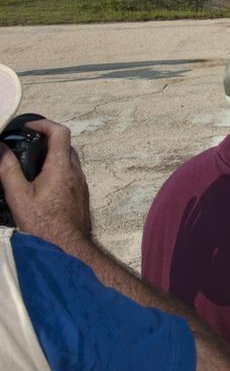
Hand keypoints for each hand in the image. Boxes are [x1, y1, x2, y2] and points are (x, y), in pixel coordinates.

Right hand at [0, 119, 91, 248]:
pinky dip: (56, 169)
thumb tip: (0, 148)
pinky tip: (40, 183)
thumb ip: (8, 169)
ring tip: (29, 165)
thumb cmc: (44, 223)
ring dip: (51, 156)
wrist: (68, 246)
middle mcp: (75, 171)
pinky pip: (70, 173)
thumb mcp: (18, 195)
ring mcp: (80, 183)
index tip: (28, 127)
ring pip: (68, 159)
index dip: (44, 123)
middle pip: (64, 145)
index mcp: (61, 166)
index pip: (60, 132)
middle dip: (45, 140)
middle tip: (25, 145)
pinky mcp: (80, 193)